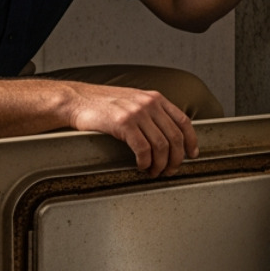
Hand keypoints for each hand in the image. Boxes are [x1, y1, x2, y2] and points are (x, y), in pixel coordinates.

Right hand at [62, 82, 198, 176]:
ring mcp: (136, 113)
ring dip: (160, 164)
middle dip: (176, 159)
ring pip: (161, 145)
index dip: (191, 140)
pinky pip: (143, 149)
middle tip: (170, 170)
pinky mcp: (123, 123)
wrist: (77, 100)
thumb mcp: (132, 101)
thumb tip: (165, 135)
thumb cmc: (101, 104)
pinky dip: (145, 162)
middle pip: (175, 137)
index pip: (183, 121)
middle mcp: (149, 104)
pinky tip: (141, 166)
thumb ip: (150, 113)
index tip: (192, 154)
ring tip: (154, 172)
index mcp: (154, 98)